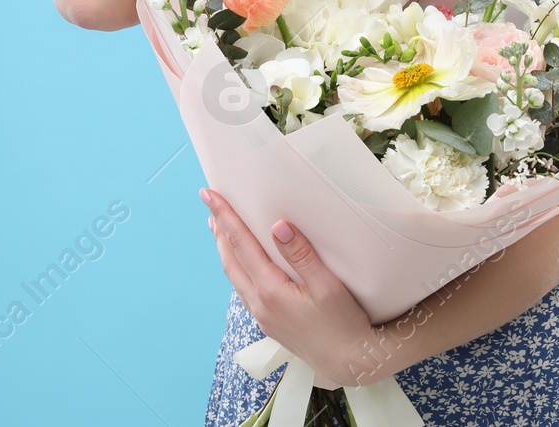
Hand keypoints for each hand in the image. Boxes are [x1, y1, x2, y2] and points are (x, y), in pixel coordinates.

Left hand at [202, 187, 378, 390]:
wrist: (348, 362)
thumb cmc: (343, 323)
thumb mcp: (328, 285)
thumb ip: (301, 255)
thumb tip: (278, 227)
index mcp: (271, 290)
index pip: (242, 244)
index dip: (225, 218)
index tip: (210, 196)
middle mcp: (259, 304)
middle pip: (231, 260)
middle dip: (219, 231)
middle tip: (211, 206)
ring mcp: (262, 316)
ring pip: (234, 276)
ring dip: (225, 250)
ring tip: (220, 230)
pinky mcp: (269, 323)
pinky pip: (243, 289)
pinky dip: (237, 268)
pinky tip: (243, 264)